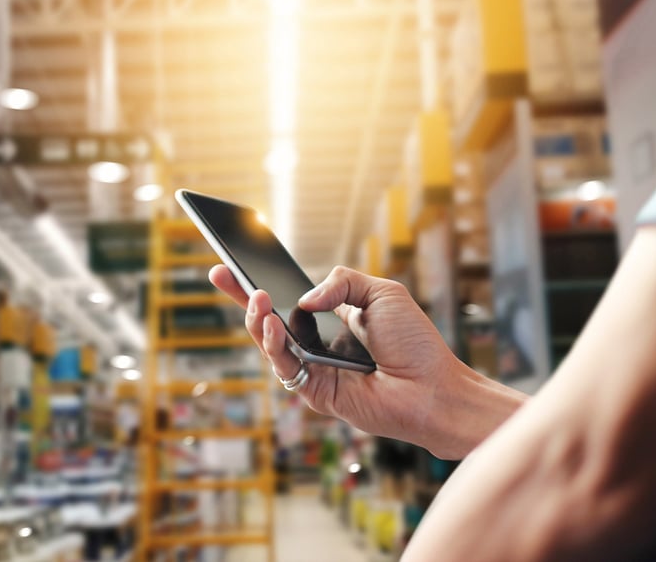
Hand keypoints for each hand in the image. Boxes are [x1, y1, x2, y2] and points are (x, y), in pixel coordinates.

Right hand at [210, 265, 524, 458]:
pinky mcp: (314, 392)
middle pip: (270, 320)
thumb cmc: (415, 343)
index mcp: (333, 318)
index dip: (261, 283)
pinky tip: (274, 324)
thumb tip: (304, 298)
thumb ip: (342, 282)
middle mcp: (318, 343)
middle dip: (243, 297)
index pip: (289, 298)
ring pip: (270, 343)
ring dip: (258, 319)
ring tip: (257, 298)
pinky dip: (275, 345)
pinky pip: (285, 367)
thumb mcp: (382, 293)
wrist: (433, 387)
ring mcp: (313, 368)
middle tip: (222, 274)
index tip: (236, 262)